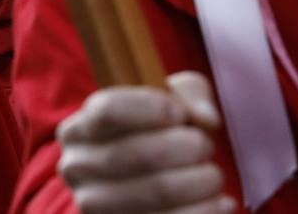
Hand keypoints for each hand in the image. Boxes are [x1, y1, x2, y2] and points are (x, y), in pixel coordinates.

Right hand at [57, 72, 233, 213]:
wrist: (143, 187)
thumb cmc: (154, 135)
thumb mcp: (166, 101)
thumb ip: (188, 95)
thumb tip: (207, 120)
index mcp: (78, 129)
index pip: (109, 111)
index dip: (152, 108)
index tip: (180, 114)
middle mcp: (77, 168)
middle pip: (141, 153)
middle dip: (189, 147)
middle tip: (205, 147)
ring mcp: (95, 207)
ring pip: (161, 191)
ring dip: (203, 181)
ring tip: (211, 176)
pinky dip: (207, 211)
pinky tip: (220, 202)